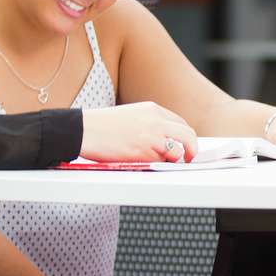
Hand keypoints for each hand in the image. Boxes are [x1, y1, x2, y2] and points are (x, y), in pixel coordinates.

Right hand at [81, 101, 198, 161]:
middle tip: (189, 158)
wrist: (84, 130)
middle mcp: (156, 121)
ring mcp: (152, 136)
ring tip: (158, 162)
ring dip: (172, 159)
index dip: (185, 137)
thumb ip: (149, 124)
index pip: (180, 123)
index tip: (185, 146)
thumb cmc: (101, 126)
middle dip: (192, 148)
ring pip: (176, 151)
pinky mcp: (144, 151)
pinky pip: (161, 161)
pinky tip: (144, 162)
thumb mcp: (131, 115)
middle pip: (187, 135)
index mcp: (152, 109)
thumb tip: (164, 140)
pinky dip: (158, 165)